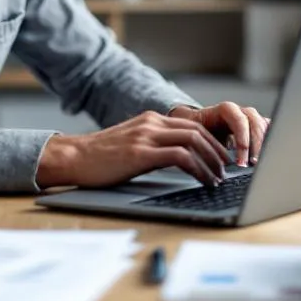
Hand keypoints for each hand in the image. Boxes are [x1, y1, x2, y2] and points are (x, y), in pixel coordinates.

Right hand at [35, 111, 229, 189]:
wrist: (73, 157)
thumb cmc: (99, 158)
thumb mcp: (131, 144)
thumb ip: (153, 145)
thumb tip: (178, 160)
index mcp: (150, 120)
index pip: (192, 125)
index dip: (212, 141)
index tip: (222, 157)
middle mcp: (151, 123)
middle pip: (197, 131)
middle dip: (218, 150)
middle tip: (228, 168)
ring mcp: (146, 137)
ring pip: (193, 141)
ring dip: (212, 161)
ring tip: (219, 177)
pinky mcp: (141, 154)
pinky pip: (181, 157)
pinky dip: (199, 169)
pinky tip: (204, 180)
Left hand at [167, 101, 268, 167]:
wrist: (199, 125)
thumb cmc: (196, 129)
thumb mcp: (195, 132)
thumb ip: (201, 140)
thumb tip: (206, 157)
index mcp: (226, 110)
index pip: (240, 120)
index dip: (243, 139)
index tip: (242, 159)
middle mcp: (241, 112)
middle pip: (256, 124)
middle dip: (255, 146)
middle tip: (252, 165)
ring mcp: (251, 119)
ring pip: (265, 127)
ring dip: (263, 146)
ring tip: (258, 163)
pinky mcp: (257, 128)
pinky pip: (269, 132)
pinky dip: (270, 143)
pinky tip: (268, 155)